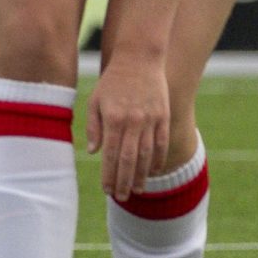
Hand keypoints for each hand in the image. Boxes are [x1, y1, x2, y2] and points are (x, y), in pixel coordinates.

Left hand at [88, 54, 169, 202]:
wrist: (138, 59)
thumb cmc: (112, 82)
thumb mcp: (95, 101)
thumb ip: (94, 128)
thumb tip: (94, 154)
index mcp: (113, 119)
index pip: (110, 155)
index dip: (108, 175)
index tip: (106, 190)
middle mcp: (133, 122)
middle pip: (129, 160)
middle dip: (124, 181)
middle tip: (121, 197)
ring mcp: (151, 120)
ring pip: (147, 155)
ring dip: (141, 175)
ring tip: (137, 190)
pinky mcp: (163, 116)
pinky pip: (161, 144)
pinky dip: (157, 160)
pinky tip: (152, 172)